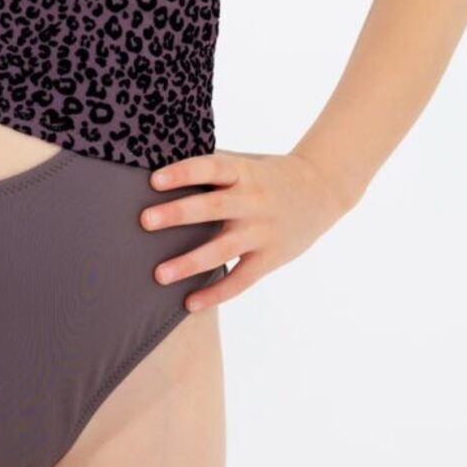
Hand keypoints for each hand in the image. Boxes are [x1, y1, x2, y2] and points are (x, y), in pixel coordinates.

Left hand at [139, 147, 352, 307]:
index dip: (183, 173)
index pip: (210, 168)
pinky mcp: (270, 257)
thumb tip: (159, 167)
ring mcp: (262, 231)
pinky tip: (190, 303)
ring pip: (223, 248)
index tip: (154, 180)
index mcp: (243, 172)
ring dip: (190, 262)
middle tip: (145, 221)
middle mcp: (252, 200)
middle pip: (213, 207)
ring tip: (159, 274)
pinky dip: (216, 292)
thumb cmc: (267, 175)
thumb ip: (212, 168)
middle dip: (178, 214)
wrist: (321, 190)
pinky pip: (241, 278)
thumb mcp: (244, 163)